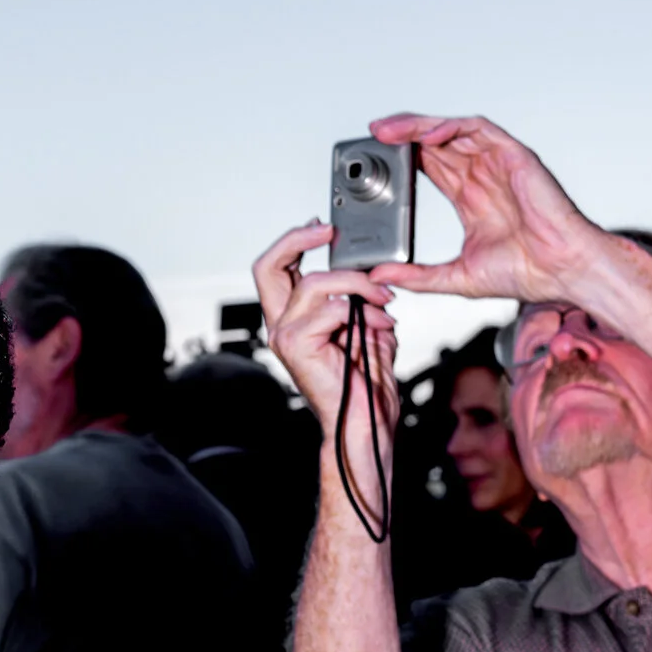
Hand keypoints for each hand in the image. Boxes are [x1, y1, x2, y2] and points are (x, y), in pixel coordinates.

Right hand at [253, 221, 400, 444]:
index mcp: (292, 319)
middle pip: (268, 266)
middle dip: (299, 239)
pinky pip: (332, 309)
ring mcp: (285, 336)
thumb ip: (360, 301)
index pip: (277, 268)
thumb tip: (373, 275)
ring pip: (316, 283)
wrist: (364, 422)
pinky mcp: (296, 346)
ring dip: (358, 285)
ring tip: (382, 300)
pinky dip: (364, 311)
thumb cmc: (364, 386)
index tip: (325, 228)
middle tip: (329, 232)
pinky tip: (381, 323)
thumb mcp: (367, 328)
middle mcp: (281, 325)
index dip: (296, 241)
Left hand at [365, 113, 602, 307]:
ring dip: (419, 126)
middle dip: (403, 135)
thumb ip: (416, 275)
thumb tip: (379, 275)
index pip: (430, 166)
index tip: (374, 159)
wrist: (561, 271)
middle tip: (373, 134)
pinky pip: (478, 129)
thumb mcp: (455, 277)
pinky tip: (427, 135)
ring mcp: (498, 163)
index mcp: (471, 197)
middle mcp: (483, 176)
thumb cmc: (525, 272)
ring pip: (452, 131)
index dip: (403, 158)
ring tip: (389, 129)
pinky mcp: (513, 156)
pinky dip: (450, 127)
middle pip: (436, 143)